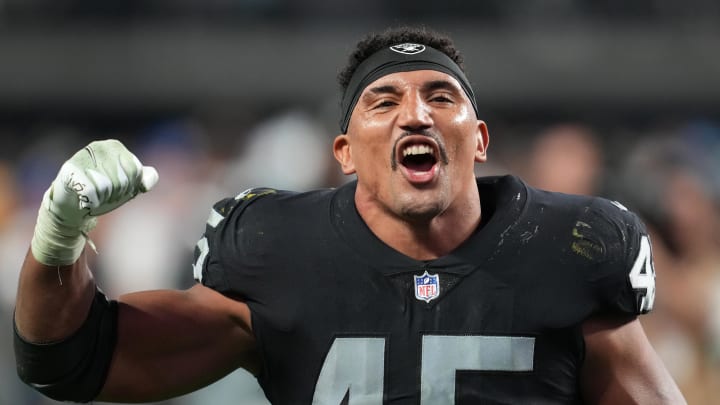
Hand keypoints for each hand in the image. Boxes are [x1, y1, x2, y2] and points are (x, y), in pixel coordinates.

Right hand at [31, 139, 158, 264]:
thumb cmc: (102, 192)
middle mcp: (99, 147)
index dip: (130, 187)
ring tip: (95, 195)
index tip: (118, 190)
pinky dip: (91, 201)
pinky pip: (91, 191)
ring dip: (103, 198)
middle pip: (122, 179)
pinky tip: (84, 199)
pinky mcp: (69, 170)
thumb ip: (143, 179)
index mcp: (115, 147)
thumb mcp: (127, 185)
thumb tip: (150, 177)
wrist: (72, 205)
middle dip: (116, 194)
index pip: (135, 171)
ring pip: (107, 186)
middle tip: (104, 194)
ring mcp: (82, 156)